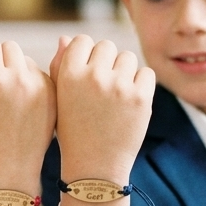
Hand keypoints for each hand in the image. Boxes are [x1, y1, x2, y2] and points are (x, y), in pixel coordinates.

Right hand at [0, 38, 55, 187]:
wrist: (10, 166)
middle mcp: (20, 79)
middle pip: (9, 46)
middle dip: (0, 59)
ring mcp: (41, 87)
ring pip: (26, 59)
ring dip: (16, 69)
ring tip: (9, 98)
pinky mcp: (55, 94)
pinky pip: (40, 74)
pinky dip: (31, 82)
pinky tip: (24, 104)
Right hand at [50, 34, 154, 182]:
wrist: (94, 168)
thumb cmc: (72, 131)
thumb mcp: (58, 98)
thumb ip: (60, 66)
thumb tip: (66, 37)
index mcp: (68, 74)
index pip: (82, 41)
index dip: (85, 55)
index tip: (87, 73)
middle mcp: (93, 76)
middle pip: (106, 46)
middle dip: (106, 62)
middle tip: (103, 86)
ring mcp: (119, 87)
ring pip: (128, 58)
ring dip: (124, 71)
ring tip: (116, 95)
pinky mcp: (141, 98)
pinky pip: (146, 73)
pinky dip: (141, 84)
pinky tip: (130, 100)